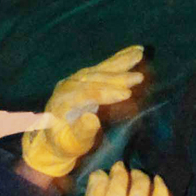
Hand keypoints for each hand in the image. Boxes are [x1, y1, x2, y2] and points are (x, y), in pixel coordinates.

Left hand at [23, 46, 144, 180]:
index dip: (107, 93)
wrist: (55, 138)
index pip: (86, 94)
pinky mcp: (83, 77)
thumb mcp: (73, 144)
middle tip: (139, 78)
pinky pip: (102, 66)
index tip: (127, 95)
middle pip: (94, 78)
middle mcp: (67, 86)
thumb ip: (81, 132)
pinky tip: (133, 51)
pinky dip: (118, 59)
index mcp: (62, 102)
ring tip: (139, 54)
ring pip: (99, 69)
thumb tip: (92, 118)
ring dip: (120, 62)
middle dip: (118, 77)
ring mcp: (75, 80)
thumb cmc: (66, 144)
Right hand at [78, 162, 171, 195]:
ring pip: (140, 186)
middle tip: (121, 169)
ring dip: (139, 177)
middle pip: (119, 182)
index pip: (97, 187)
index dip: (100, 177)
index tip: (103, 175)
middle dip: (119, 172)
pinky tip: (158, 181)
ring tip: (139, 175)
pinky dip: (160, 187)